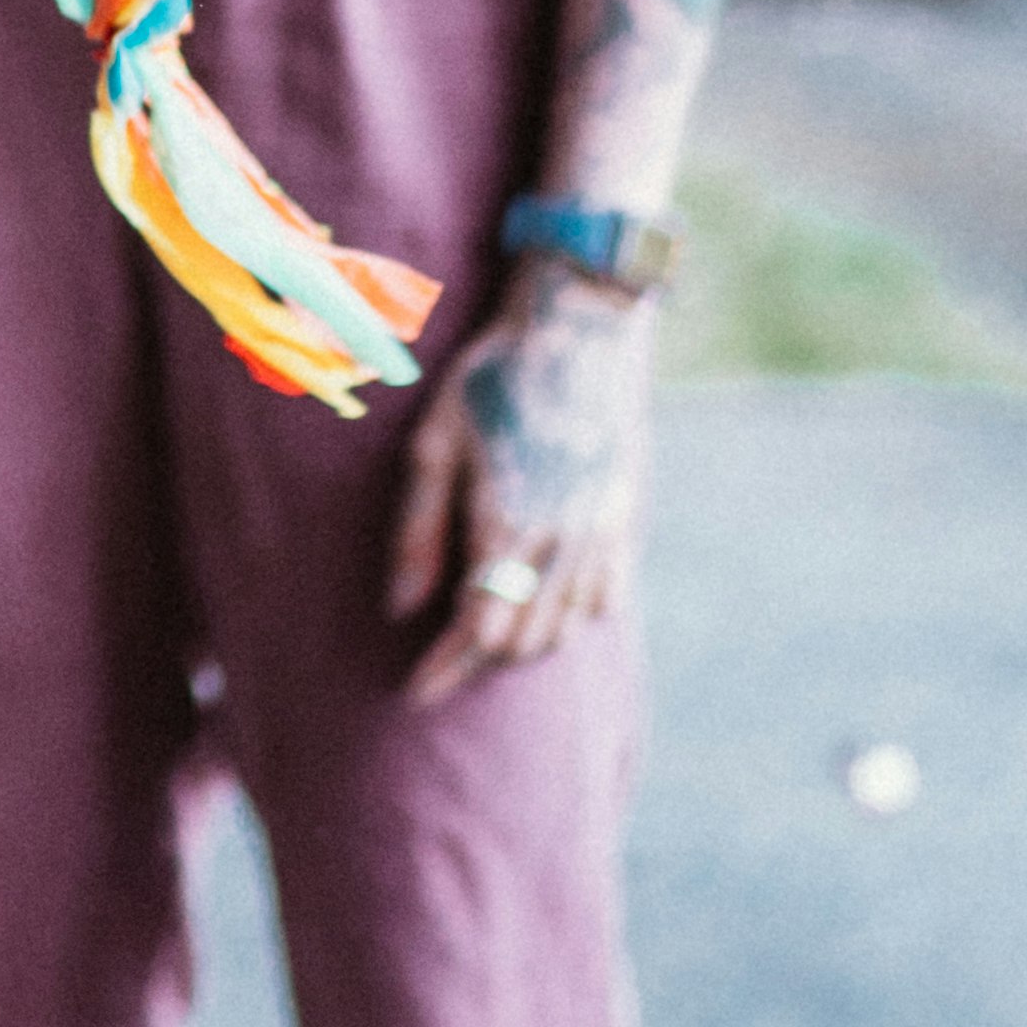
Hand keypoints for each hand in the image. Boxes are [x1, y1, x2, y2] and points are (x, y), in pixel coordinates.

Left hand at [385, 262, 656, 705]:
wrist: (578, 334)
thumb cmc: (489, 382)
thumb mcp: (433, 445)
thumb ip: (417, 533)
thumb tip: (401, 611)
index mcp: (510, 525)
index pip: (477, 630)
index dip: (445, 668)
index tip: (415, 691)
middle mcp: (565, 543)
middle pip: (522, 639)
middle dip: (477, 661)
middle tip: (437, 665)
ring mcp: (603, 535)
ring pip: (565, 628)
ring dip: (522, 644)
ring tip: (480, 642)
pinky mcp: (626, 522)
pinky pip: (604, 601)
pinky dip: (570, 619)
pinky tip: (540, 609)